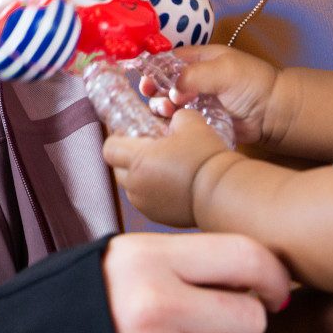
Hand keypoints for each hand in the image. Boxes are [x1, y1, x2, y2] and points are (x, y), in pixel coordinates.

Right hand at [101, 233, 290, 332]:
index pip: (246, 257)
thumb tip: (257, 280)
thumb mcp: (108, 264)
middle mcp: (154, 306)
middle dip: (235, 332)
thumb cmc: (60, 312)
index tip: (273, 294)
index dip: (272, 277)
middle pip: (250, 321)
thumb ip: (175, 264)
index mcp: (145, 259)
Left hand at [103, 110, 230, 228]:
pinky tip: (171, 182)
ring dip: (140, 175)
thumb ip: (174, 116)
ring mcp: (144, 203)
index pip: (109, 148)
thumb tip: (171, 119)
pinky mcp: (156, 216)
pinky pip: (145, 200)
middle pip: (117, 168)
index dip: (117, 138)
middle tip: (148, 149)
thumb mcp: (190, 123)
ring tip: (162, 166)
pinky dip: (152, 190)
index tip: (130, 133)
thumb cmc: (205, 156)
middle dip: (127, 157)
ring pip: (131, 186)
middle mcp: (135, 185)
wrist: (223, 192)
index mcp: (138, 161)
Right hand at [149, 44, 279, 146]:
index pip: (167, 61)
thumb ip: (194, 76)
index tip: (145, 79)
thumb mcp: (224, 70)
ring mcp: (195, 102)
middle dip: (154, 90)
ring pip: (166, 104)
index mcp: (198, 60)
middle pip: (161, 84)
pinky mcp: (198, 121)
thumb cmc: (252, 83)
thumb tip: (172, 92)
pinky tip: (169, 125)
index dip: (153, 68)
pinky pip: (177, 123)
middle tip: (154, 97)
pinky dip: (170, 124)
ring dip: (161, 108)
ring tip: (168, 112)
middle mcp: (192, 80)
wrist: (272, 112)